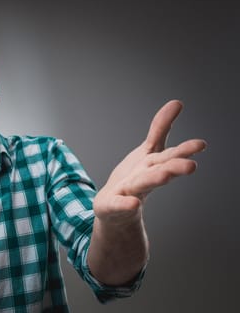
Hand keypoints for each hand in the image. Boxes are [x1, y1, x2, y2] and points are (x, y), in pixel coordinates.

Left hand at [93, 100, 206, 224]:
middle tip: (191, 165)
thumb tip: (177, 102)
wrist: (114, 210)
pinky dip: (125, 204)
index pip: (169, 156)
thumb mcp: (148, 151)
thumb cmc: (134, 178)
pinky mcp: (112, 204)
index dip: (184, 150)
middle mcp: (144, 179)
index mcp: (153, 166)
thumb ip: (160, 129)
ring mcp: (128, 192)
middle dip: (174, 167)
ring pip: (142, 184)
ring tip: (165, 175)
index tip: (201, 144)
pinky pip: (118, 203)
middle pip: (159, 171)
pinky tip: (133, 203)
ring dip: (154, 180)